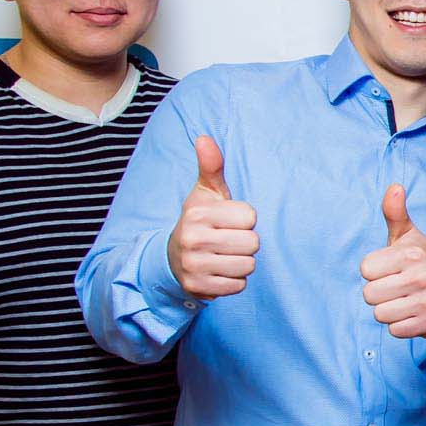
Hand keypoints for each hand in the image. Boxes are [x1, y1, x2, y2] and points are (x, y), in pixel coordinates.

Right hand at [166, 134, 258, 298]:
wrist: (172, 258)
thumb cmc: (200, 220)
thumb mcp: (205, 193)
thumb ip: (211, 166)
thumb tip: (204, 138)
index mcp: (198, 213)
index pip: (250, 218)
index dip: (245, 220)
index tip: (229, 221)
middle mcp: (193, 239)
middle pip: (252, 243)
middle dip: (245, 242)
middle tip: (227, 240)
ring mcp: (193, 265)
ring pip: (248, 266)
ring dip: (241, 262)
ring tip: (223, 255)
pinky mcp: (197, 287)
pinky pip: (238, 286)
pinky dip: (234, 281)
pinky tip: (219, 271)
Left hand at [359, 184, 425, 338]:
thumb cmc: (421, 262)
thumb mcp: (409, 237)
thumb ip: (395, 213)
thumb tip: (394, 187)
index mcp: (411, 253)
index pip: (365, 270)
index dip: (374, 271)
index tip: (390, 269)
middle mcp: (421, 276)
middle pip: (369, 295)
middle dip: (379, 293)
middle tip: (397, 287)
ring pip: (380, 314)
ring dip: (388, 310)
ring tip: (404, 300)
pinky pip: (395, 330)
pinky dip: (400, 325)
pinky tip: (412, 313)